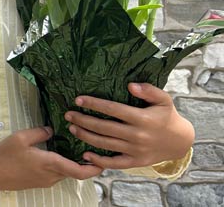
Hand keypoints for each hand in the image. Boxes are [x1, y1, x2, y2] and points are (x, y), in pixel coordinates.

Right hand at [0, 127, 101, 191]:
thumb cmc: (5, 155)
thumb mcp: (21, 137)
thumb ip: (40, 132)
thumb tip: (53, 130)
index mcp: (48, 164)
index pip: (78, 171)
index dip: (94, 168)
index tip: (102, 160)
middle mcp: (50, 176)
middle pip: (75, 173)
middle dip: (86, 164)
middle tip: (92, 149)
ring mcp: (45, 181)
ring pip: (66, 174)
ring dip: (73, 165)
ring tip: (76, 149)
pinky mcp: (39, 182)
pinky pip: (57, 175)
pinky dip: (63, 166)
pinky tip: (59, 154)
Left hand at [65, 82, 194, 169]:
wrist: (180, 142)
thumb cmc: (167, 116)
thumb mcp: (164, 99)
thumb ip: (149, 90)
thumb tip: (130, 85)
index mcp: (142, 118)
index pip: (113, 109)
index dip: (94, 104)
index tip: (78, 99)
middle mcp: (137, 135)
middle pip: (104, 128)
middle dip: (83, 120)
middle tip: (68, 115)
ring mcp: (136, 151)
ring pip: (105, 144)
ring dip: (86, 137)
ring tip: (72, 129)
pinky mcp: (136, 162)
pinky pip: (115, 163)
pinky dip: (99, 161)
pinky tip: (85, 155)